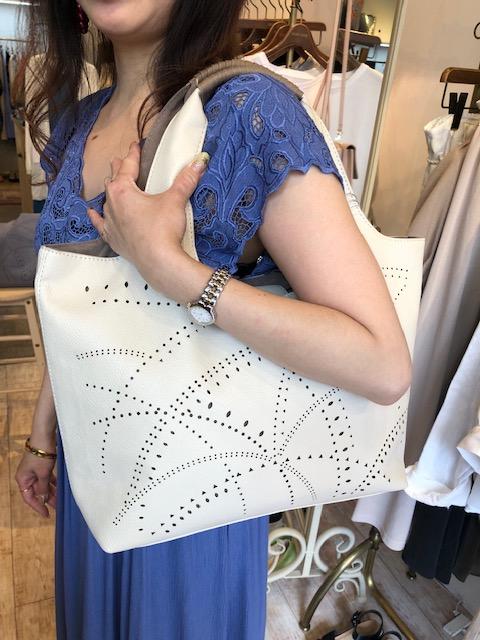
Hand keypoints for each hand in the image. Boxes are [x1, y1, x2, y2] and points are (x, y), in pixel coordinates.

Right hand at [15, 437, 56, 518]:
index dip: (38, 507)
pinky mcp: (41, 465)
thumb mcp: (43, 474)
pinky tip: (59, 488)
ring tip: (60, 499)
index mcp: (23, 479)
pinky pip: (46, 478)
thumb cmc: (41, 455)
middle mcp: (27, 476)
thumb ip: (43, 488)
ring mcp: (34, 471)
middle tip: (57, 507)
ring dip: (51, 491)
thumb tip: (43, 499)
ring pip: (43, 485)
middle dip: (47, 499)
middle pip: (37, 492)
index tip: (47, 514)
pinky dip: (52, 483)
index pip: (29, 498)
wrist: (44, 437)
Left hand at [86, 143, 209, 267]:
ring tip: (113, 185)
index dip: (133, 154)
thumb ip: (186, 180)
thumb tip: (198, 163)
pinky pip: (101, 225)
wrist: (158, 261)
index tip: (135, 145)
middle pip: (113, 181)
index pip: (128, 166)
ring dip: (111, 192)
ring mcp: (111, 223)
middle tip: (121, 161)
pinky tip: (93, 213)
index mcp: (123, 191)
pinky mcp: (114, 239)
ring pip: (106, 201)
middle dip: (118, 169)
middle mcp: (112, 205)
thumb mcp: (175, 200)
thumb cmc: (163, 230)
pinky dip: (97, 218)